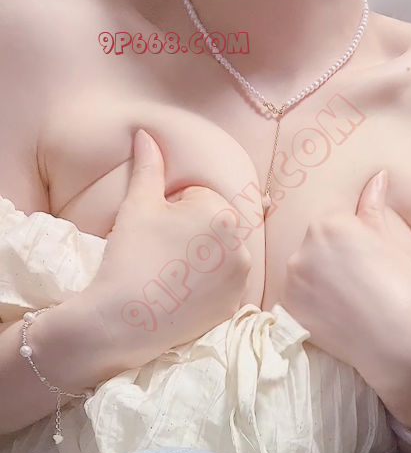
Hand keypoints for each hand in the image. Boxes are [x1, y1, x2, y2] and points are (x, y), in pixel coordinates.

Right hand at [81, 128, 251, 370]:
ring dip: (201, 260)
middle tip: (161, 252)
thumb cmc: (132, 255)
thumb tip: (145, 133)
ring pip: (219, 257)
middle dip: (191, 233)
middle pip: (213, 228)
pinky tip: (180, 294)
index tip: (156, 230)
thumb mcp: (138, 204)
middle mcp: (241, 247)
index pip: (198, 198)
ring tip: (169, 273)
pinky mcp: (232, 308)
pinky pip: (220, 288)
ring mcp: (240, 282)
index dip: (172, 210)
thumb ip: (148, 166)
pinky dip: (204, 288)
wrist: (126, 318)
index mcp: (223, 214)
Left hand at [279, 170, 410, 403]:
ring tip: (348, 302)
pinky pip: (296, 299)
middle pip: (314, 247)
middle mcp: (304, 247)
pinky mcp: (288, 309)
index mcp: (330, 223)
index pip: (334, 224)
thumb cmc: (405, 292)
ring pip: (304, 273)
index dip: (354, 246)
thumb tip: (378, 176)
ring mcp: (293, 280)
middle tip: (360, 285)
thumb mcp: (390, 244)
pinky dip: (311, 306)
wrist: (401, 344)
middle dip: (332, 261)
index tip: (370, 265)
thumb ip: (373, 209)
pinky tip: (335, 316)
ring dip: (319, 283)